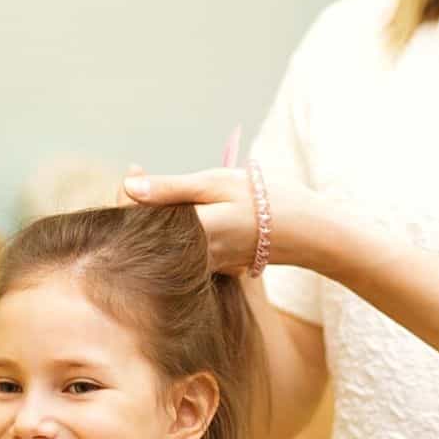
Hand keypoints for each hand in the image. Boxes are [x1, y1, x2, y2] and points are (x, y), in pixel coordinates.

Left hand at [122, 166, 315, 275]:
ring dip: (162, 220)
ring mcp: (205, 267)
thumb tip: (128, 187)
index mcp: (190, 233)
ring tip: (171, 193)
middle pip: (151, 234)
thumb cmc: (265, 200)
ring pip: (168, 243)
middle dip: (143, 207)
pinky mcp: (216, 270)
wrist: (309, 233)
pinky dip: (181, 233)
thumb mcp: (217, 183)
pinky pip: (185, 251)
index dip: (130, 195)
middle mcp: (193, 257)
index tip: (136, 169)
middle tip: (145, 174)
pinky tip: (192, 213)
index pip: (140, 219)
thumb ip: (171, 188)